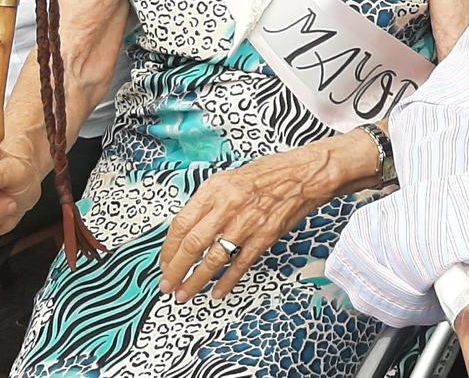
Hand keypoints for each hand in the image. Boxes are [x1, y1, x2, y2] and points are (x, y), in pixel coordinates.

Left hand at [158, 142, 355, 301]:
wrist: (304, 175)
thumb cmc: (268, 175)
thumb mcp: (229, 179)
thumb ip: (208, 203)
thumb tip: (189, 230)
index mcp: (214, 190)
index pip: (181, 223)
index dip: (169, 248)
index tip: (164, 262)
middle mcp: (227, 206)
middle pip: (192, 244)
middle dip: (175, 270)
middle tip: (166, 285)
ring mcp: (246, 224)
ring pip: (213, 259)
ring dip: (195, 280)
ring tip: (184, 294)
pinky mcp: (264, 238)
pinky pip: (240, 264)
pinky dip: (227, 281)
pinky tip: (217, 292)